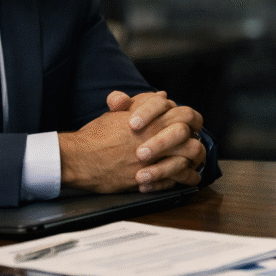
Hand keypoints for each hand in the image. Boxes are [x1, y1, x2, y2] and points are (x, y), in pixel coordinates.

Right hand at [59, 91, 205, 193]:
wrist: (79, 158)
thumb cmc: (96, 135)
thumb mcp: (118, 113)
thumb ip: (141, 104)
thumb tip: (161, 96)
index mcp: (152, 121)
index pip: (186, 115)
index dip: (191, 120)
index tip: (190, 126)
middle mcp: (156, 139)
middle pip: (192, 138)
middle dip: (195, 141)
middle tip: (194, 146)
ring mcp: (154, 160)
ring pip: (189, 158)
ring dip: (193, 162)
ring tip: (193, 165)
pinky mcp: (149, 179)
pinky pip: (176, 180)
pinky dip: (183, 179)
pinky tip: (183, 179)